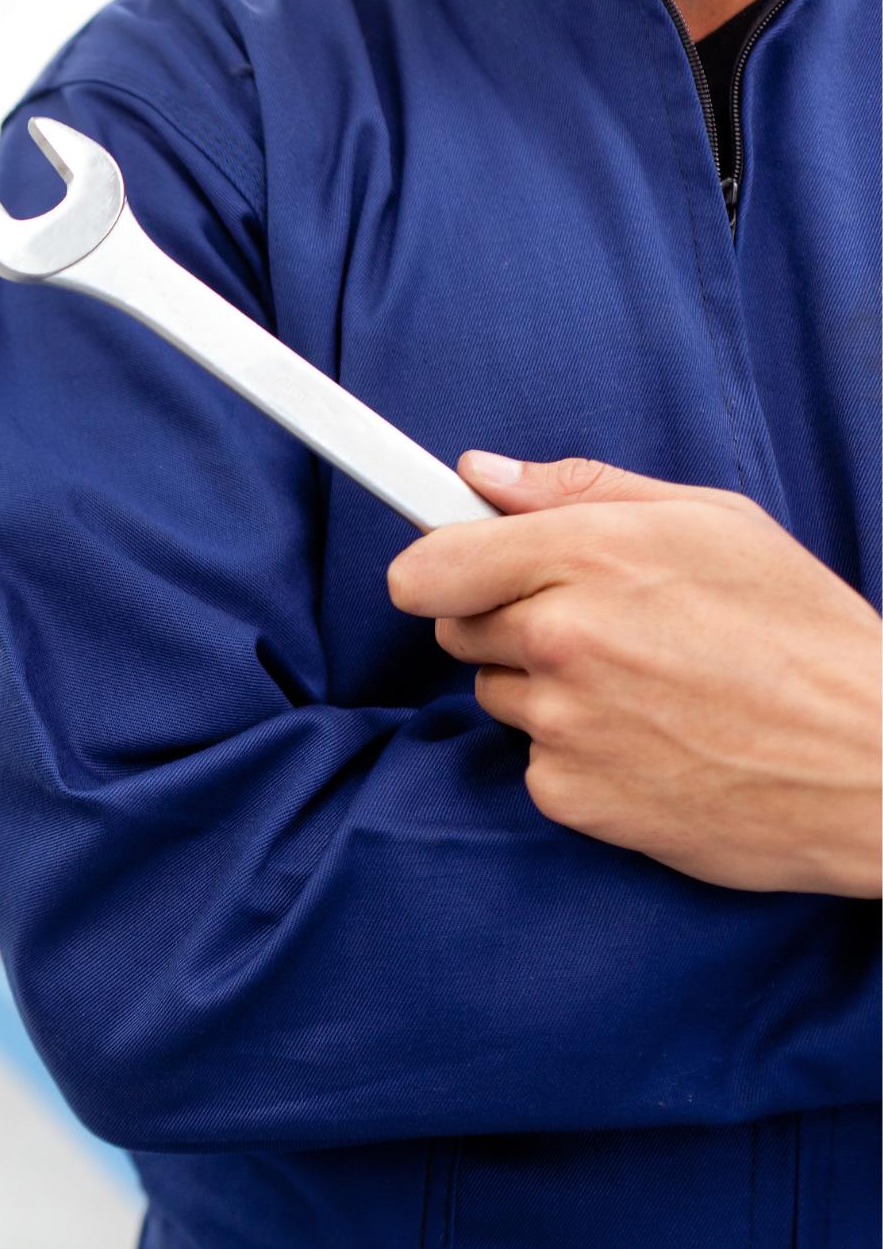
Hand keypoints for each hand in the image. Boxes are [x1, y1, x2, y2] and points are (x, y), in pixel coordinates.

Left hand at [389, 452, 881, 896]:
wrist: (871, 769)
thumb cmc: (804, 636)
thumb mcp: (713, 524)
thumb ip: (580, 491)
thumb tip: (480, 474)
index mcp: (590, 557)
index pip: (429, 567)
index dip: (435, 569)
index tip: (443, 575)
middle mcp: (560, 638)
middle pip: (456, 628)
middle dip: (507, 623)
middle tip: (599, 629)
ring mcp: (560, 723)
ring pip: (496, 694)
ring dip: (544, 690)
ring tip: (645, 689)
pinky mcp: (568, 794)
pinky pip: (533, 760)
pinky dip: (575, 754)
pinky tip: (651, 744)